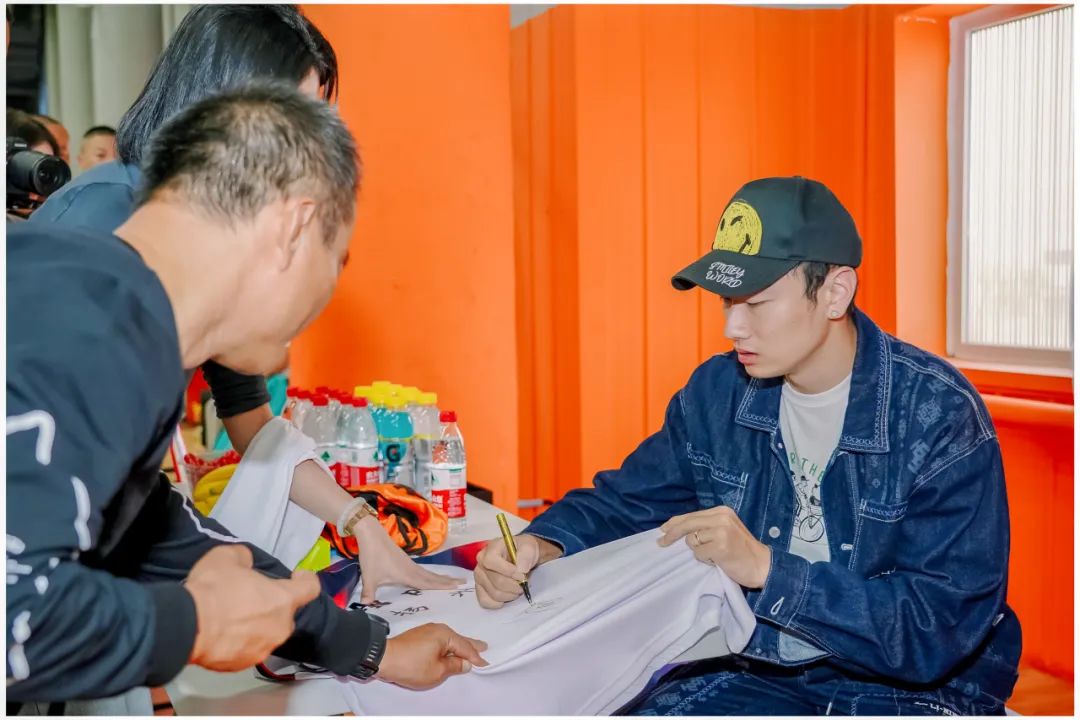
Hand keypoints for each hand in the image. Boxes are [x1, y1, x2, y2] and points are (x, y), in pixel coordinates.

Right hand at [186, 544, 319, 670]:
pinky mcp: (242, 665)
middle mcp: (280, 627)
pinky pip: (246, 650)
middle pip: (285, 613)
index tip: (297, 576)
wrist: (188, 627)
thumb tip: (246, 563)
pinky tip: (222, 636)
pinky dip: (239, 643)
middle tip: (250, 597)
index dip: (306, 580)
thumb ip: (244, 558)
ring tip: (232, 619)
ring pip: (267, 634)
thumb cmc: (214, 589)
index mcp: (283, 599)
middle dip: (273, 605)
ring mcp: (263, 649)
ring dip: (256, 626)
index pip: (310, 589)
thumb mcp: (227, 557)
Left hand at [352, 515, 462, 604]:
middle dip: (447, 581)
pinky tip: (429, 576)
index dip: (442, 586)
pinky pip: (422, 570)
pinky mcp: (405, 560)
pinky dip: (430, 574)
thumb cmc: (372, 556)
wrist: (371, 535)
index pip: (427, 583)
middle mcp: (412, 569)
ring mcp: (409, 563)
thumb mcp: (370, 577)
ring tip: (452, 579)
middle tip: (462, 581)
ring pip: (428, 573)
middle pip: (433, 577)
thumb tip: (365, 606)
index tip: (456, 587)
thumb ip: (369, 593)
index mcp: (407, 575)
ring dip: (440, 577)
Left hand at [376, 623, 488, 689]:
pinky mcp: (418, 636)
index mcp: (445, 635)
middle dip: (471, 645)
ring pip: (448, 639)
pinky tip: (448, 650)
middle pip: (459, 639)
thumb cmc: (411, 665)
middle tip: (484, 647)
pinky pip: (439, 640)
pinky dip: (447, 646)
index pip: (465, 648)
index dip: (475, 658)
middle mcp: (438, 629)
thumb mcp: (437, 671)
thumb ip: (454, 666)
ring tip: (469, 649)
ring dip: (458, 646)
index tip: (485, 664)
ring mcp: (427, 631)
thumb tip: (465, 663)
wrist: (383, 657)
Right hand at [474, 534, 560, 608]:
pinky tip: (507, 596)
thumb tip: (521, 570)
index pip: (491, 561)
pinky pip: (485, 601)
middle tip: (524, 583)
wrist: (521, 558)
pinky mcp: (480, 589)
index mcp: (490, 549)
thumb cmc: (522, 551)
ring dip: (510, 594)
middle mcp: (481, 563)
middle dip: (514, 586)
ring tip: (517, 588)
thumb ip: (526, 556)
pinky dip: (499, 602)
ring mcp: (479, 577)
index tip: (521, 575)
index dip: (507, 570)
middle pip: (496, 581)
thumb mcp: (529, 548)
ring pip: (494, 593)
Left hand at [658, 506, 771, 588]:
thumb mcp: (725, 530)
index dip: (675, 523)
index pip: (691, 515)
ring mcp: (721, 531)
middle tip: (661, 543)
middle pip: (687, 524)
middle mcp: (721, 517)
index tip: (663, 530)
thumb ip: (706, 526)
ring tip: (713, 555)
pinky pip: (699, 554)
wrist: (762, 565)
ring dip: (698, 551)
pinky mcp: (720, 546)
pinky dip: (704, 559)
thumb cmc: (741, 550)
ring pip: (692, 541)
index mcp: (721, 511)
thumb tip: (678, 530)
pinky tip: (717, 561)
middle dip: (671, 534)